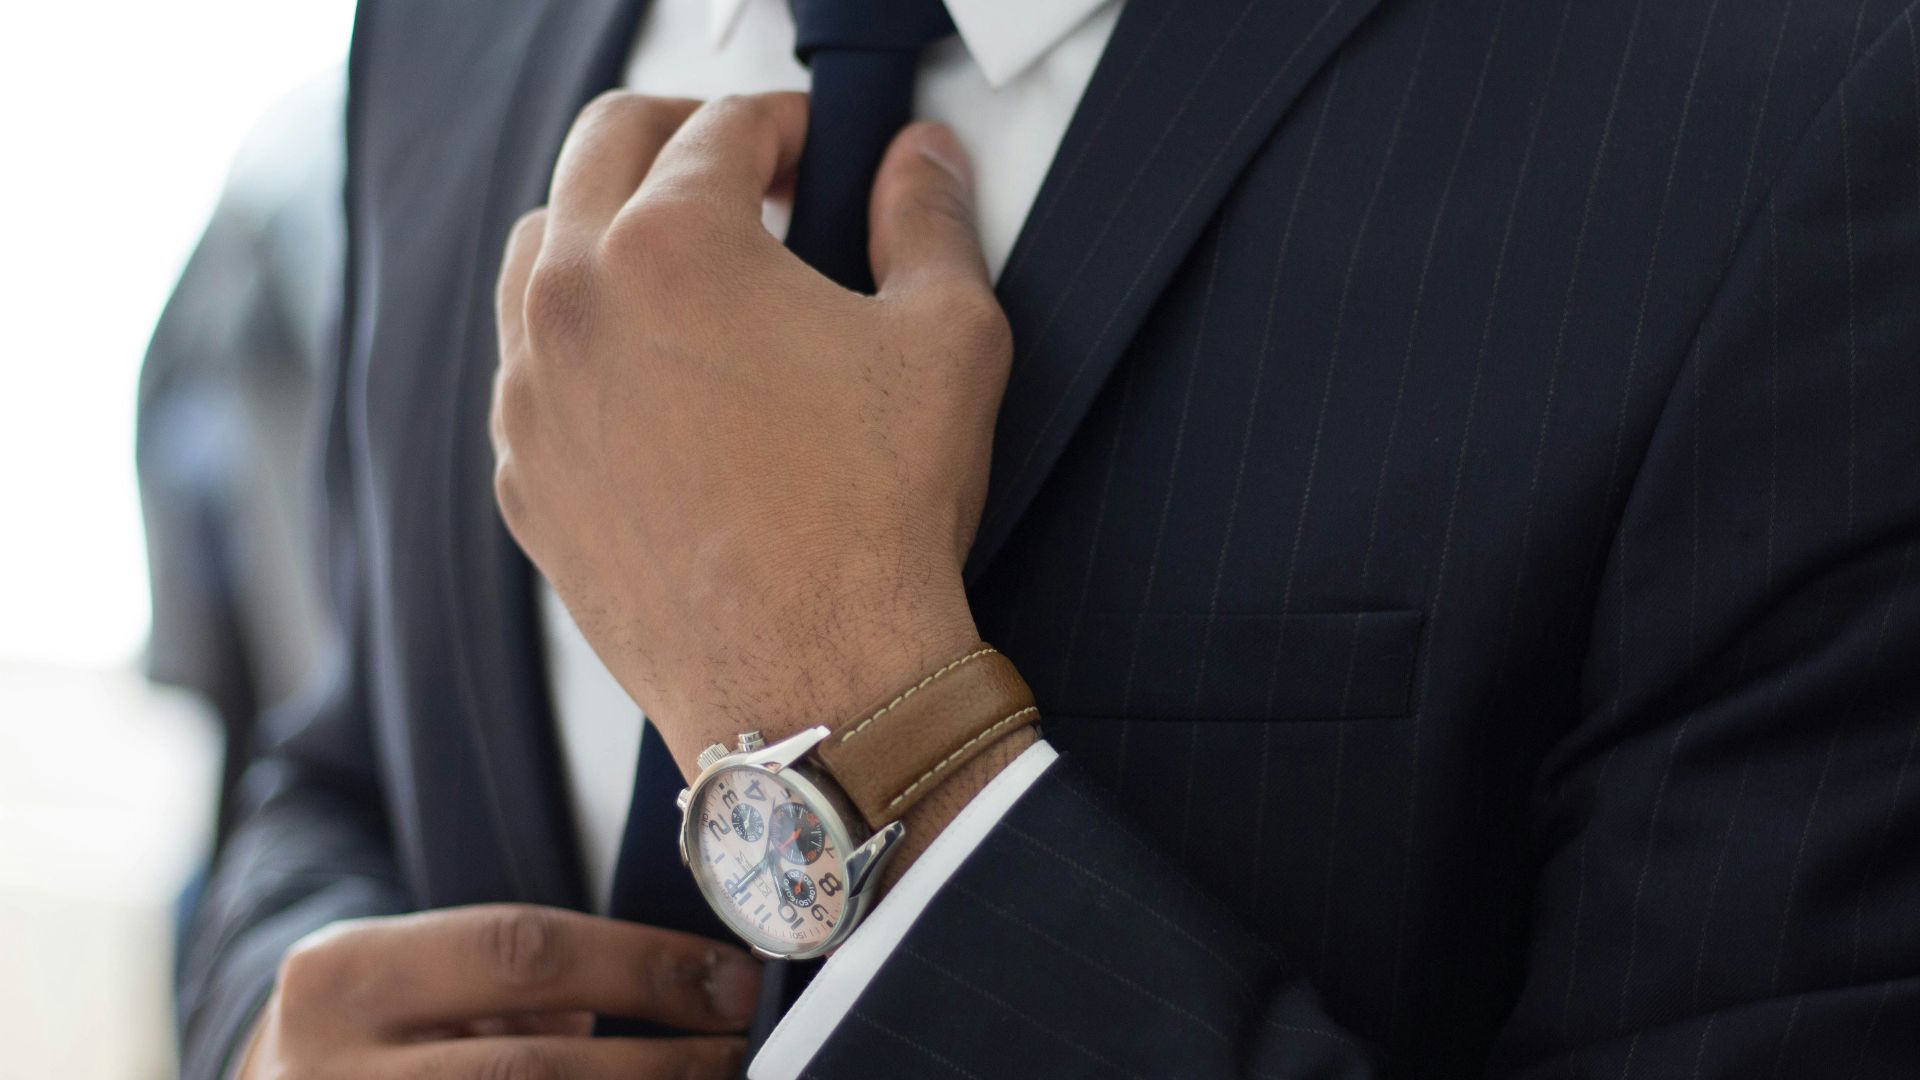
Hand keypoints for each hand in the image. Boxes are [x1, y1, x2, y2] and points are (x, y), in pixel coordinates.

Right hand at [235, 904, 759, 1078]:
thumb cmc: (378, 1038)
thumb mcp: (417, 983)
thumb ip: (524, 986)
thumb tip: (697, 993)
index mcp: (345, 976)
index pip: (524, 951)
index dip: (645, 968)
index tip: (735, 983)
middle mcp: (327, 1073)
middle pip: (530, 1071)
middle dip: (658, 1065)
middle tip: (742, 1054)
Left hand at [490, 91, 1009, 772]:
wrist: (813, 682)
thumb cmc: (878, 518)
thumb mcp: (946, 339)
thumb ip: (929, 219)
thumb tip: (921, 160)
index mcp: (671, 244)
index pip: (720, 126)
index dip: (786, 123)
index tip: (816, 150)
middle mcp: (573, 303)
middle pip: (603, 149)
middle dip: (681, 138)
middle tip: (747, 173)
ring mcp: (531, 396)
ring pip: (540, 251)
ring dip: (611, 227)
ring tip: (687, 266)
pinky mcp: (523, 478)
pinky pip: (529, 368)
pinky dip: (580, 340)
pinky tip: (651, 377)